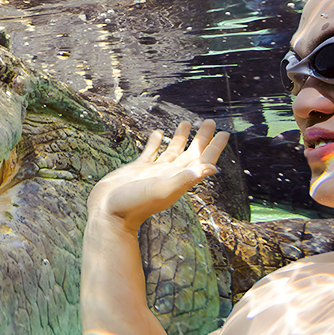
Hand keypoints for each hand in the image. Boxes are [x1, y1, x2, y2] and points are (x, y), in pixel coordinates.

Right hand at [89, 120, 229, 228]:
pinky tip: (157, 132)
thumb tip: (211, 168)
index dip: (214, 147)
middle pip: (191, 153)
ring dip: (180, 137)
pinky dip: (155, 142)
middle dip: (201, 138)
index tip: (224, 133)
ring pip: (172, 151)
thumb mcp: (163, 190)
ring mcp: (153, 171)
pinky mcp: (137, 169)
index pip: (202, 160)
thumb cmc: (135, 204)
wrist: (108, 213)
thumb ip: (185, 178)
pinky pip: (150, 152)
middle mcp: (169, 174)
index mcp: (179, 178)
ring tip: (185, 122)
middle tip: (209, 121)